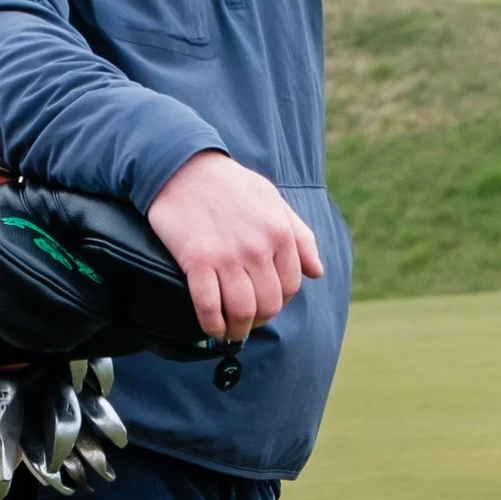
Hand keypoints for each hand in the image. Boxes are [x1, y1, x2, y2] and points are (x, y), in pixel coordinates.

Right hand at [148, 152, 324, 343]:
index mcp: (279, 233)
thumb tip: (317, 271)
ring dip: (238, 330)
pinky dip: (212, 325)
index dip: (280, 302)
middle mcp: (257, 248)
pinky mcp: (197, 261)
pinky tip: (212, 328)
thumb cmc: (230, 185)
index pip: (291, 286)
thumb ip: (300, 237)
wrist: (183, 167)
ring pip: (242, 311)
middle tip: (247, 322)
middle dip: (259, 320)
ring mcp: (226, 256)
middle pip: (269, 304)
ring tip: (232, 332)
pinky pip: (208, 306)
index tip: (265, 303)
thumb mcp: (273, 201)